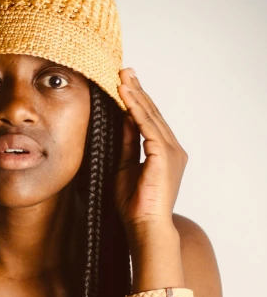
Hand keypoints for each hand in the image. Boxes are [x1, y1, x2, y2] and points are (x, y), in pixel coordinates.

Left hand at [114, 68, 187, 238]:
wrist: (144, 226)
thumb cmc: (134, 205)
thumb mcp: (125, 168)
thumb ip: (127, 144)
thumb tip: (122, 120)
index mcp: (164, 153)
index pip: (150, 120)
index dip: (138, 100)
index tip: (125, 83)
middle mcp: (172, 149)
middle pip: (152, 113)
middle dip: (137, 91)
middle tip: (124, 70)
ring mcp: (171, 151)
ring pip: (150, 116)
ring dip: (135, 95)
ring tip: (122, 77)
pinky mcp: (163, 155)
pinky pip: (147, 126)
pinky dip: (135, 110)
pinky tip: (125, 96)